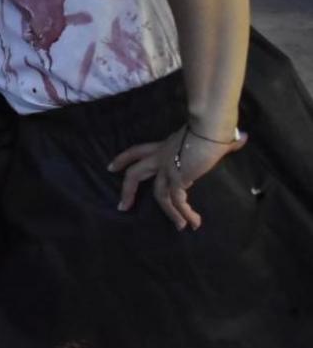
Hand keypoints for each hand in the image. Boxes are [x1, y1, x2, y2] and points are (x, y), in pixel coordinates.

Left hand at [109, 125, 247, 230]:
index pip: (137, 151)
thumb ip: (225, 141)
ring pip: (158, 194)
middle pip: (135, 173)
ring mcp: (168, 168)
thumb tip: (241, 138)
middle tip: (122, 206)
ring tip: (180, 227)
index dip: (123, 159)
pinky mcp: (178, 177)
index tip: (111, 168)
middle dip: (127, 190)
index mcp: (164, 146)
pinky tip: (193, 222)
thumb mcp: (213, 136)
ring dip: (169, 213)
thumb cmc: (212, 126)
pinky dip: (184, 213)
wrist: (210, 127)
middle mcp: (161, 157)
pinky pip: (177, 200)